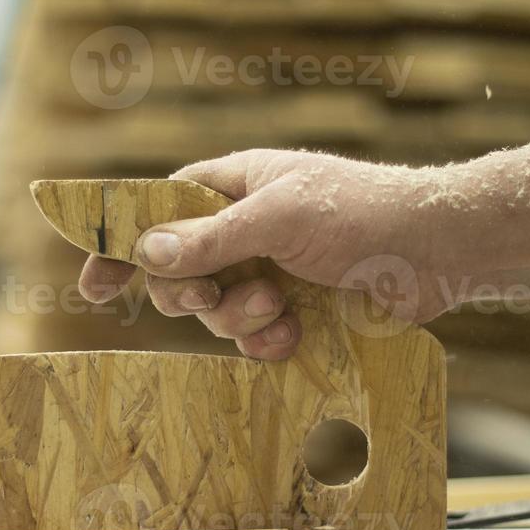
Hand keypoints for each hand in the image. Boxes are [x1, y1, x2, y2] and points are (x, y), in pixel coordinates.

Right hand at [77, 148, 449, 359]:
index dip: (123, 243)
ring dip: (236, 318)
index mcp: (234, 186)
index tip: (92, 285)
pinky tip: (291, 336)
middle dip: (190, 291)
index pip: (158, 211)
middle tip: (207, 296)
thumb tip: (146, 251)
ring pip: (214, 311)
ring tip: (276, 310)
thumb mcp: (279, 218)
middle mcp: (245, 229)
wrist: (438, 251)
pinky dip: (264, 343)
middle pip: (177, 270)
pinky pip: (252, 340)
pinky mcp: (297, 313)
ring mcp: (270, 272)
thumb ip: (212, 238)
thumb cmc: (362, 213)